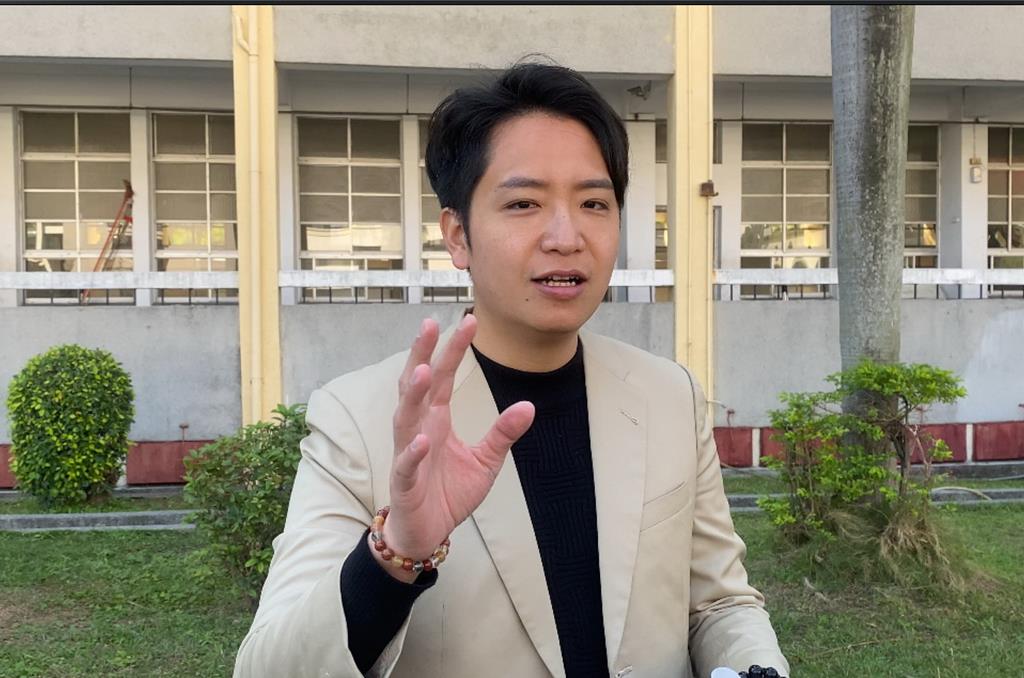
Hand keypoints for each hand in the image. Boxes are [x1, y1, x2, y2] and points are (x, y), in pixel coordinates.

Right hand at [374, 314, 534, 580]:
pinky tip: (421, 438)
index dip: (453, 349)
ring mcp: (407, 453)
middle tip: (429, 324)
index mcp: (436, 418)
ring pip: (405, 417)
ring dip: (412, 395)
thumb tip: (529, 406)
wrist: (427, 532)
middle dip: (421, 354)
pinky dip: (412, 451)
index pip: (443, 377)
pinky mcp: (405, 482)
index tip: (469, 320)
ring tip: (422, 371)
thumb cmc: (449, 493)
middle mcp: (418, 428)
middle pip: (416, 385)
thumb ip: (503, 433)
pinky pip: (407, 464)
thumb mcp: (486, 461)